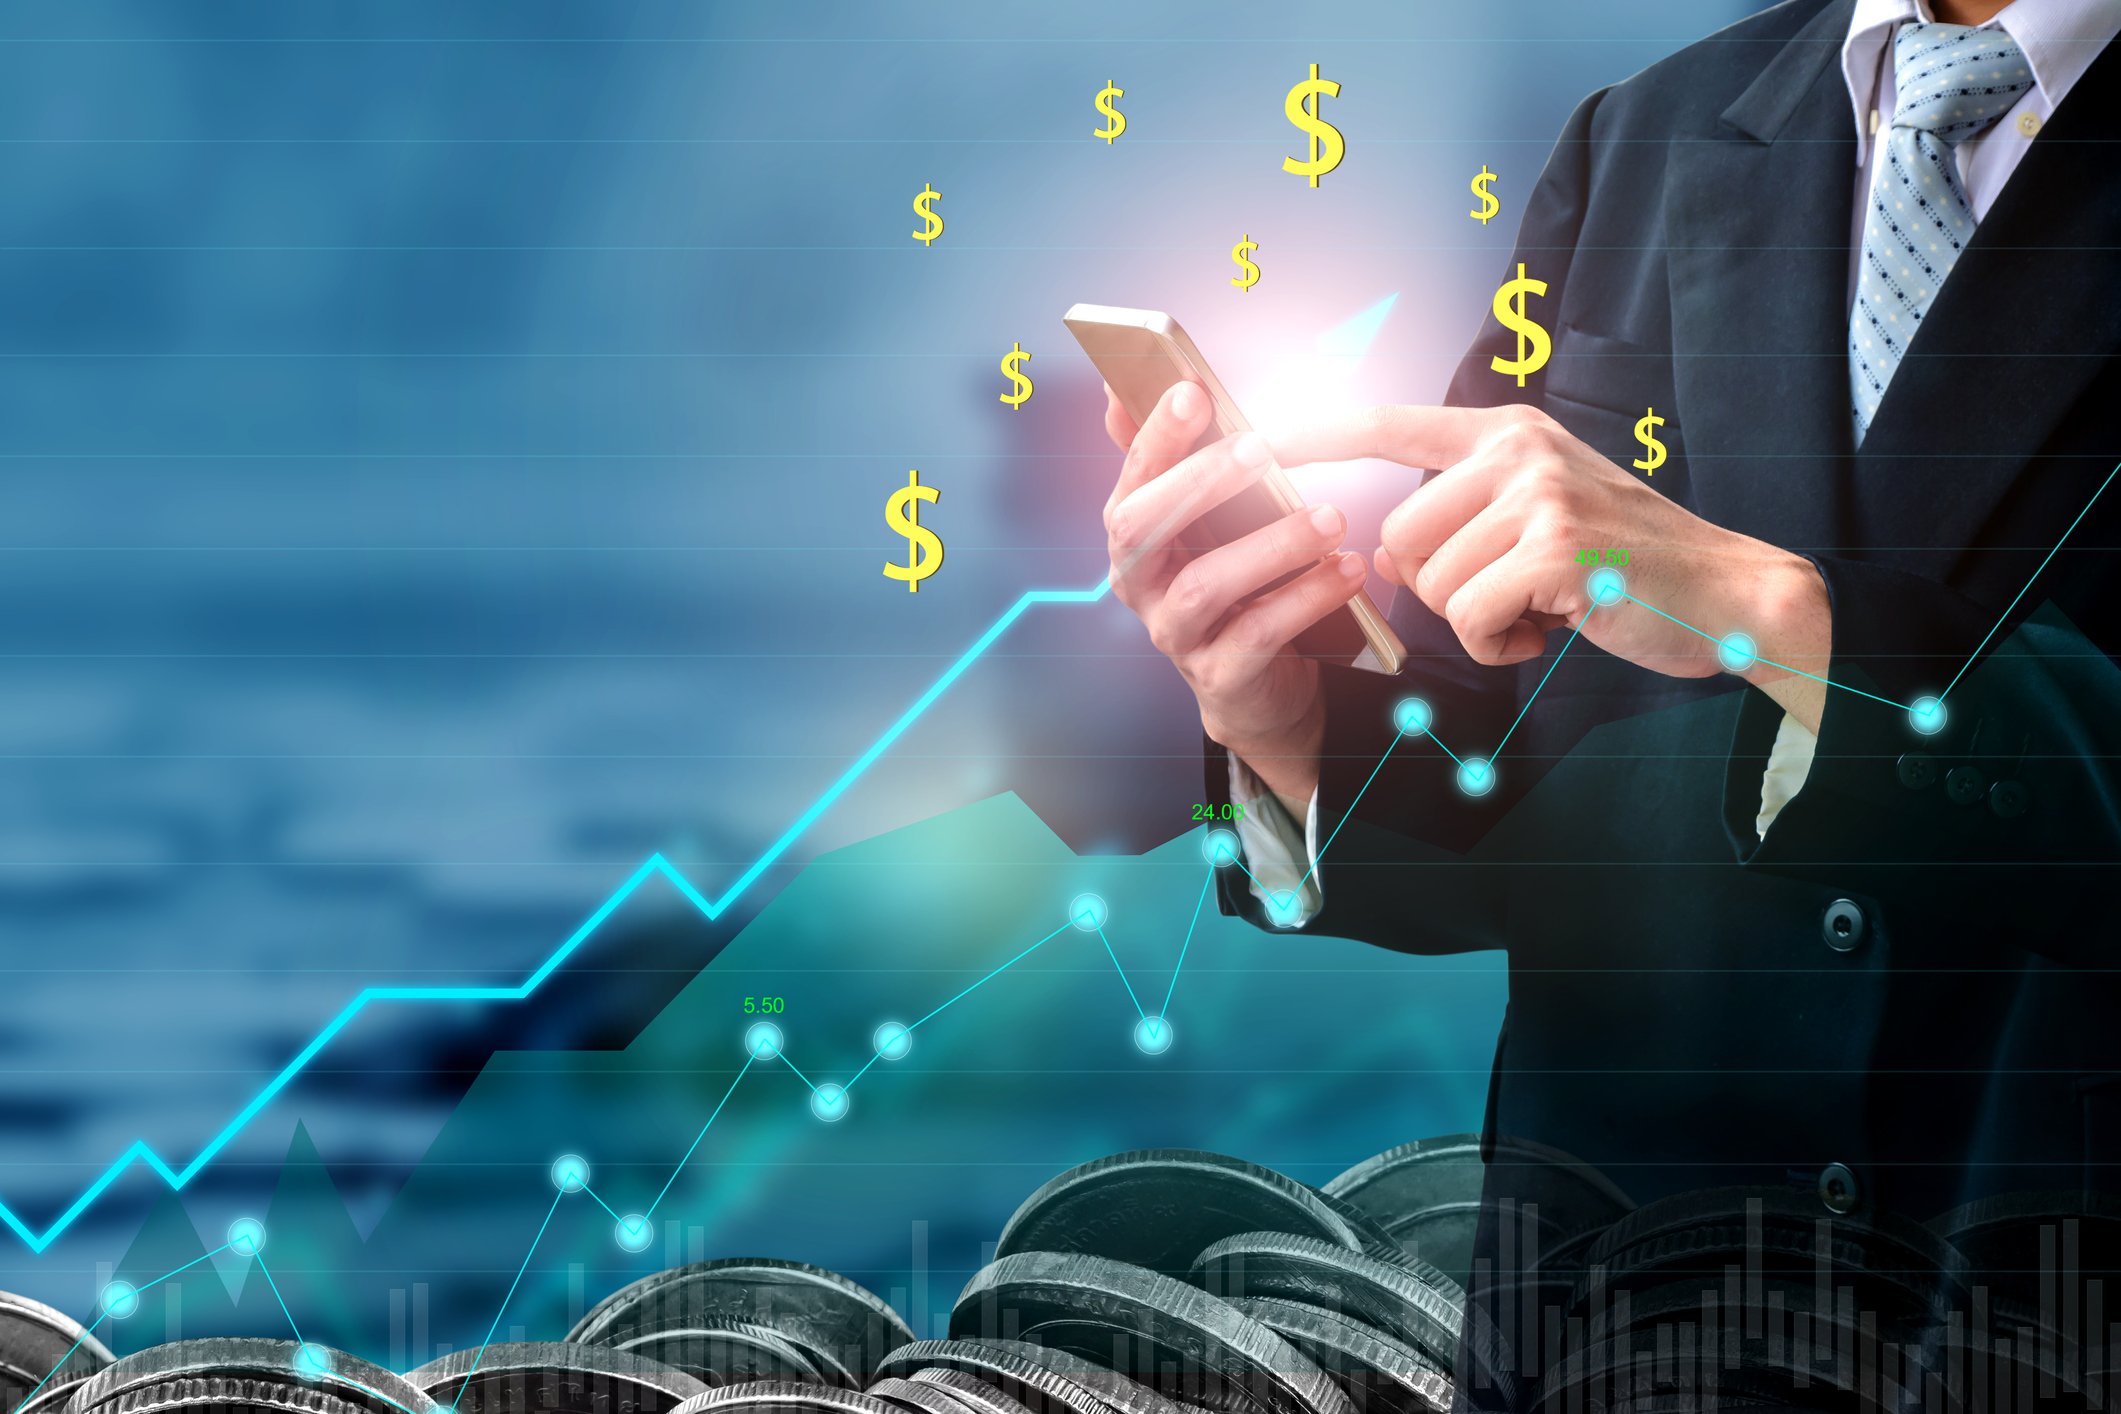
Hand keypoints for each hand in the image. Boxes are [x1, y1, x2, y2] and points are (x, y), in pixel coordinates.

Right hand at [1101, 382, 1368, 805]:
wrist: (1256, 683)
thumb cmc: (1234, 580)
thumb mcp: (1203, 519)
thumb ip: (1170, 459)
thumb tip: (1119, 388)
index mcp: (1133, 534)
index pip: (1131, 478)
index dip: (1156, 436)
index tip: (1194, 391)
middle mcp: (1138, 583)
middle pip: (1143, 528)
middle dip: (1200, 483)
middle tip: (1262, 450)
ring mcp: (1173, 633)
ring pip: (1203, 585)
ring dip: (1272, 545)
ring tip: (1332, 517)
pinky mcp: (1218, 675)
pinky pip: (1257, 633)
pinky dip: (1306, 598)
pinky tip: (1348, 571)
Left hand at [1274, 403, 1832, 729]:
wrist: (1729, 593)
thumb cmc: (1625, 566)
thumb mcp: (1539, 519)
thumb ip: (1462, 518)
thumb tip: (1379, 550)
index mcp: (1507, 433)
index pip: (1389, 423)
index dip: (1316, 435)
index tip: (1255, 441)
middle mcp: (1517, 449)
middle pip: (1396, 534)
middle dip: (1435, 587)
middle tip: (1509, 595)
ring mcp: (1537, 494)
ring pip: (1430, 581)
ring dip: (1475, 619)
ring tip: (1541, 608)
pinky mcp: (1553, 548)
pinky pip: (1468, 617)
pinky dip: (1499, 646)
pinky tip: (1551, 630)